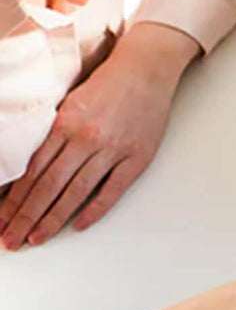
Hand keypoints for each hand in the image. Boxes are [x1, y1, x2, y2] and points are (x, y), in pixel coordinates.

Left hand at [0, 23, 198, 249]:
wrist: (147, 69)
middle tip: (10, 241)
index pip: (32, 171)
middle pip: (48, 186)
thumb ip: (53, 133)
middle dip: (26, 217)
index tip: (1, 221)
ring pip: (76, 191)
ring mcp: (113, 149)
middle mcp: (86, 138)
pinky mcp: (138, 156)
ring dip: (53, 219)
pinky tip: (78, 225)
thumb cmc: (108, 84)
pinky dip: (95, 209)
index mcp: (65, 124)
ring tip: (36, 239)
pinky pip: (113, 189)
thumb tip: (29, 168)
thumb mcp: (70, 103)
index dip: (14, 201)